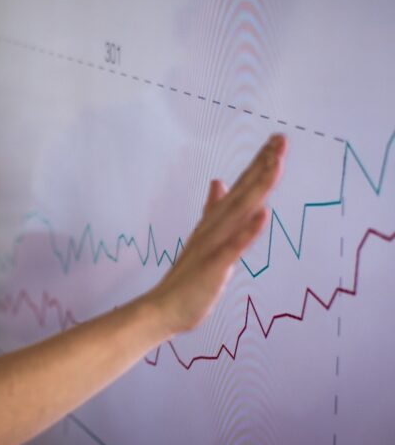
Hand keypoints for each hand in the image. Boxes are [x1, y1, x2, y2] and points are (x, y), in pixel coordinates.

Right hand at [147, 134, 286, 335]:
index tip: (277, 140)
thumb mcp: (205, 237)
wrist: (164, 306)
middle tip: (281, 138)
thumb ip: (213, 208)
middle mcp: (215, 227)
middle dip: (263, 164)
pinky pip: (233, 246)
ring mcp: (214, 244)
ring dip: (258, 186)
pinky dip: (248, 230)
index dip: (259, 162)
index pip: (241, 186)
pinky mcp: (214, 265)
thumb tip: (219, 181)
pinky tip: (263, 214)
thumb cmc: (188, 277)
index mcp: (216, 221)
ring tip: (275, 163)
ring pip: (240, 211)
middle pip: (244, 191)